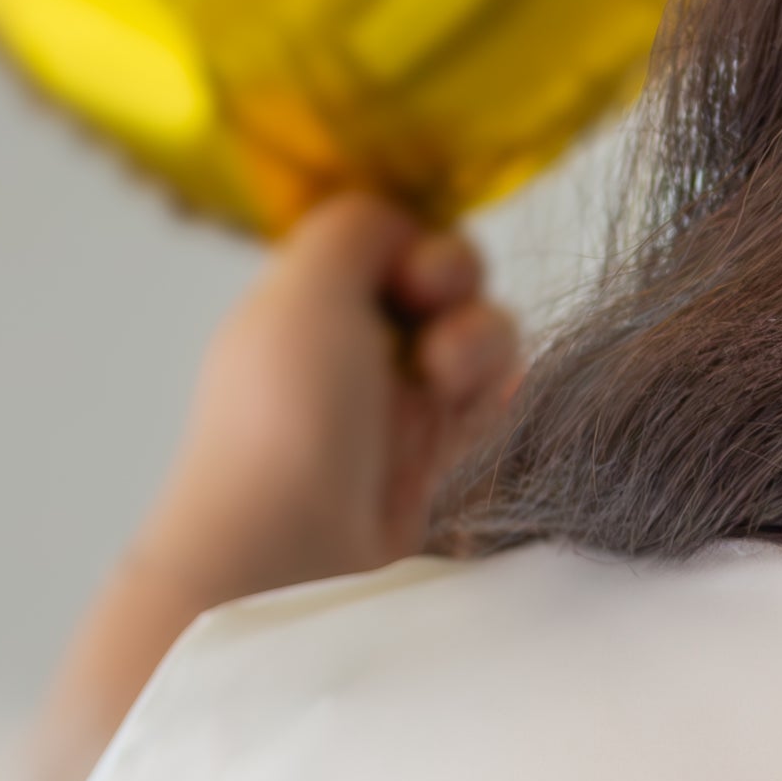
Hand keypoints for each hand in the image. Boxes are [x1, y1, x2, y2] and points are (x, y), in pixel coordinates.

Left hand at [42, 193, 520, 780]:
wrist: (291, 556)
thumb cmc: (283, 419)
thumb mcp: (305, 282)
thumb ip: (359, 224)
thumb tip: (402, 228)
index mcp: (309, 303)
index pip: (392, 241)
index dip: (416, 240)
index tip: (405, 269)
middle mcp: (356, 352)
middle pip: (446, 282)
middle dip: (456, 284)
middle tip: (431, 318)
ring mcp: (404, 412)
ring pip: (482, 339)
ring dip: (481, 339)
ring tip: (447, 379)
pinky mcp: (448, 467)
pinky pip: (498, 404)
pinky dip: (497, 393)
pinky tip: (475, 408)